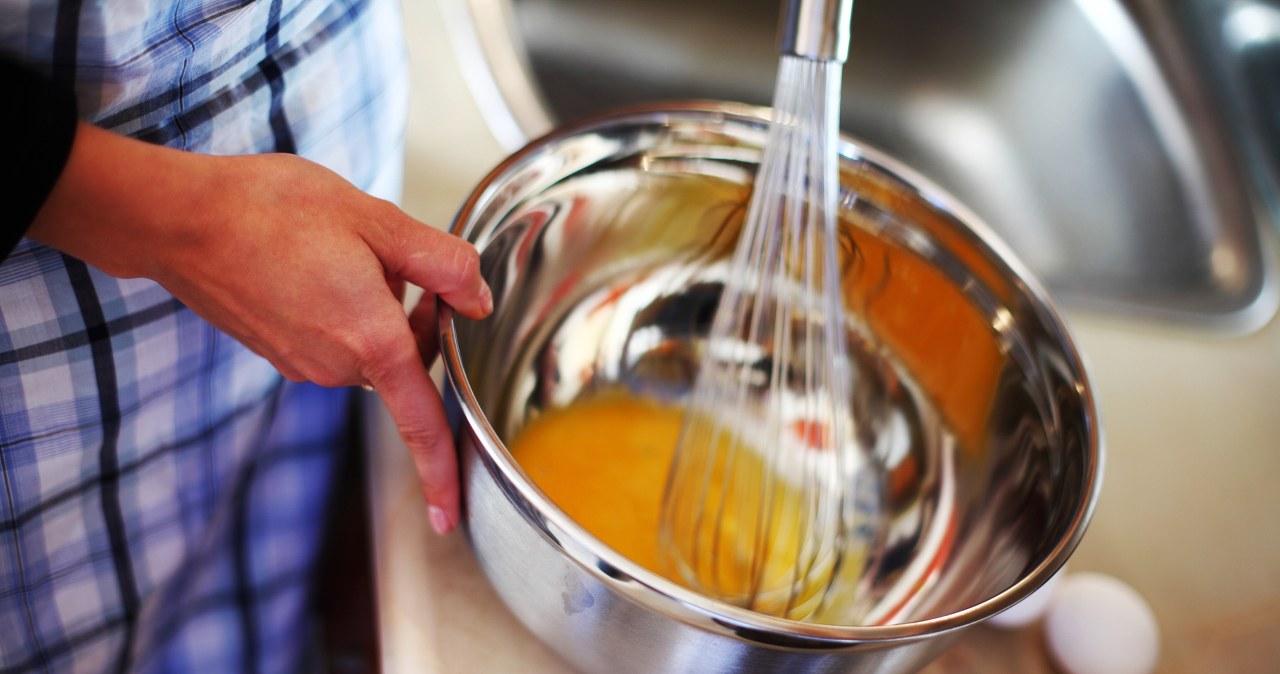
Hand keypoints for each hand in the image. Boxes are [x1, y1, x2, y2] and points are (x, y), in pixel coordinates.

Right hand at [30, 122, 491, 534]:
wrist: (180, 221)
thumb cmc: (270, 211)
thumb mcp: (375, 220)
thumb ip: (442, 264)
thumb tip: (477, 299)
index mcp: (370, 339)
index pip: (420, 421)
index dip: (441, 470)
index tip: (449, 516)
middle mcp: (335, 366)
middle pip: (407, 367)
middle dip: (420, 321)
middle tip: (400, 262)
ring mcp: (302, 365)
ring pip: (371, 352)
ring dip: (379, 313)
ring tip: (345, 254)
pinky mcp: (280, 355)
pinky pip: (336, 345)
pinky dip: (345, 314)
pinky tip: (318, 267)